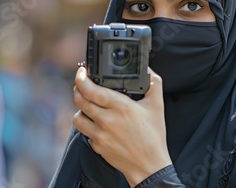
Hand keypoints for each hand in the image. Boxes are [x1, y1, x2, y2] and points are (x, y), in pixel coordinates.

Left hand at [72, 67, 171, 186]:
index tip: (82, 72)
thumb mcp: (157, 106)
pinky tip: (97, 123)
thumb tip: (147, 69)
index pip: (92, 90)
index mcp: (121, 107)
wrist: (149, 165)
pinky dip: (88, 125)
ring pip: (77, 117)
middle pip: (80, 100)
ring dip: (80, 108)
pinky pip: (85, 132)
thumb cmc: (153, 136)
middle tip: (82, 85)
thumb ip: (153, 83)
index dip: (82, 79)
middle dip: (78, 89)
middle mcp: (107, 120)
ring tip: (88, 105)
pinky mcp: (96, 146)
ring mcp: (100, 134)